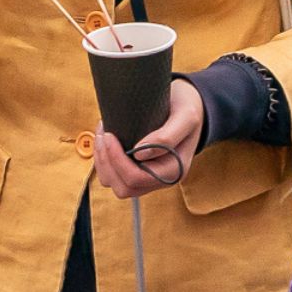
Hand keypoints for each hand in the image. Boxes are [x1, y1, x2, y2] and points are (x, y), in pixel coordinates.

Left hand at [94, 77, 203, 197]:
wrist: (188, 105)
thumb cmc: (188, 108)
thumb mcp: (186, 117)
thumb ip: (167, 137)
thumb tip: (139, 155)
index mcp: (173, 171)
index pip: (136, 178)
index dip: (117, 159)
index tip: (109, 135)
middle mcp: (160, 179)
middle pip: (123, 187)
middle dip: (107, 161)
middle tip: (104, 134)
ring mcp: (148, 177)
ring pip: (114, 184)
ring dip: (103, 162)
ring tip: (103, 135)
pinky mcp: (137, 170)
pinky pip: (113, 176)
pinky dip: (103, 160)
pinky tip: (105, 140)